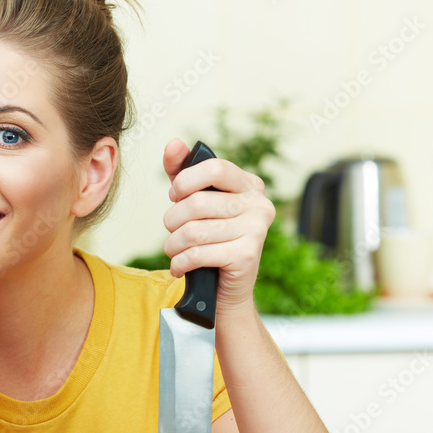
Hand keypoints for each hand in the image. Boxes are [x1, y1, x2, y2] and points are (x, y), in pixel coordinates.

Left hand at [161, 138, 274, 314]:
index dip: (186, 181)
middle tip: (171, 232)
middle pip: (198, 202)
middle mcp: (260, 204)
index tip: (175, 196)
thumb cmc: (210, 240)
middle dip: (173, 220)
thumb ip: (182, 172)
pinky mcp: (247, 255)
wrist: (226, 289)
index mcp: (250, 184)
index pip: (214, 167)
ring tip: (173, 251)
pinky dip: (180, 263)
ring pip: (194, 230)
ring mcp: (257, 230)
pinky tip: (180, 267)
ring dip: (173, 244)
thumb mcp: (195, 201)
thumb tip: (173, 144)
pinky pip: (198, 253)